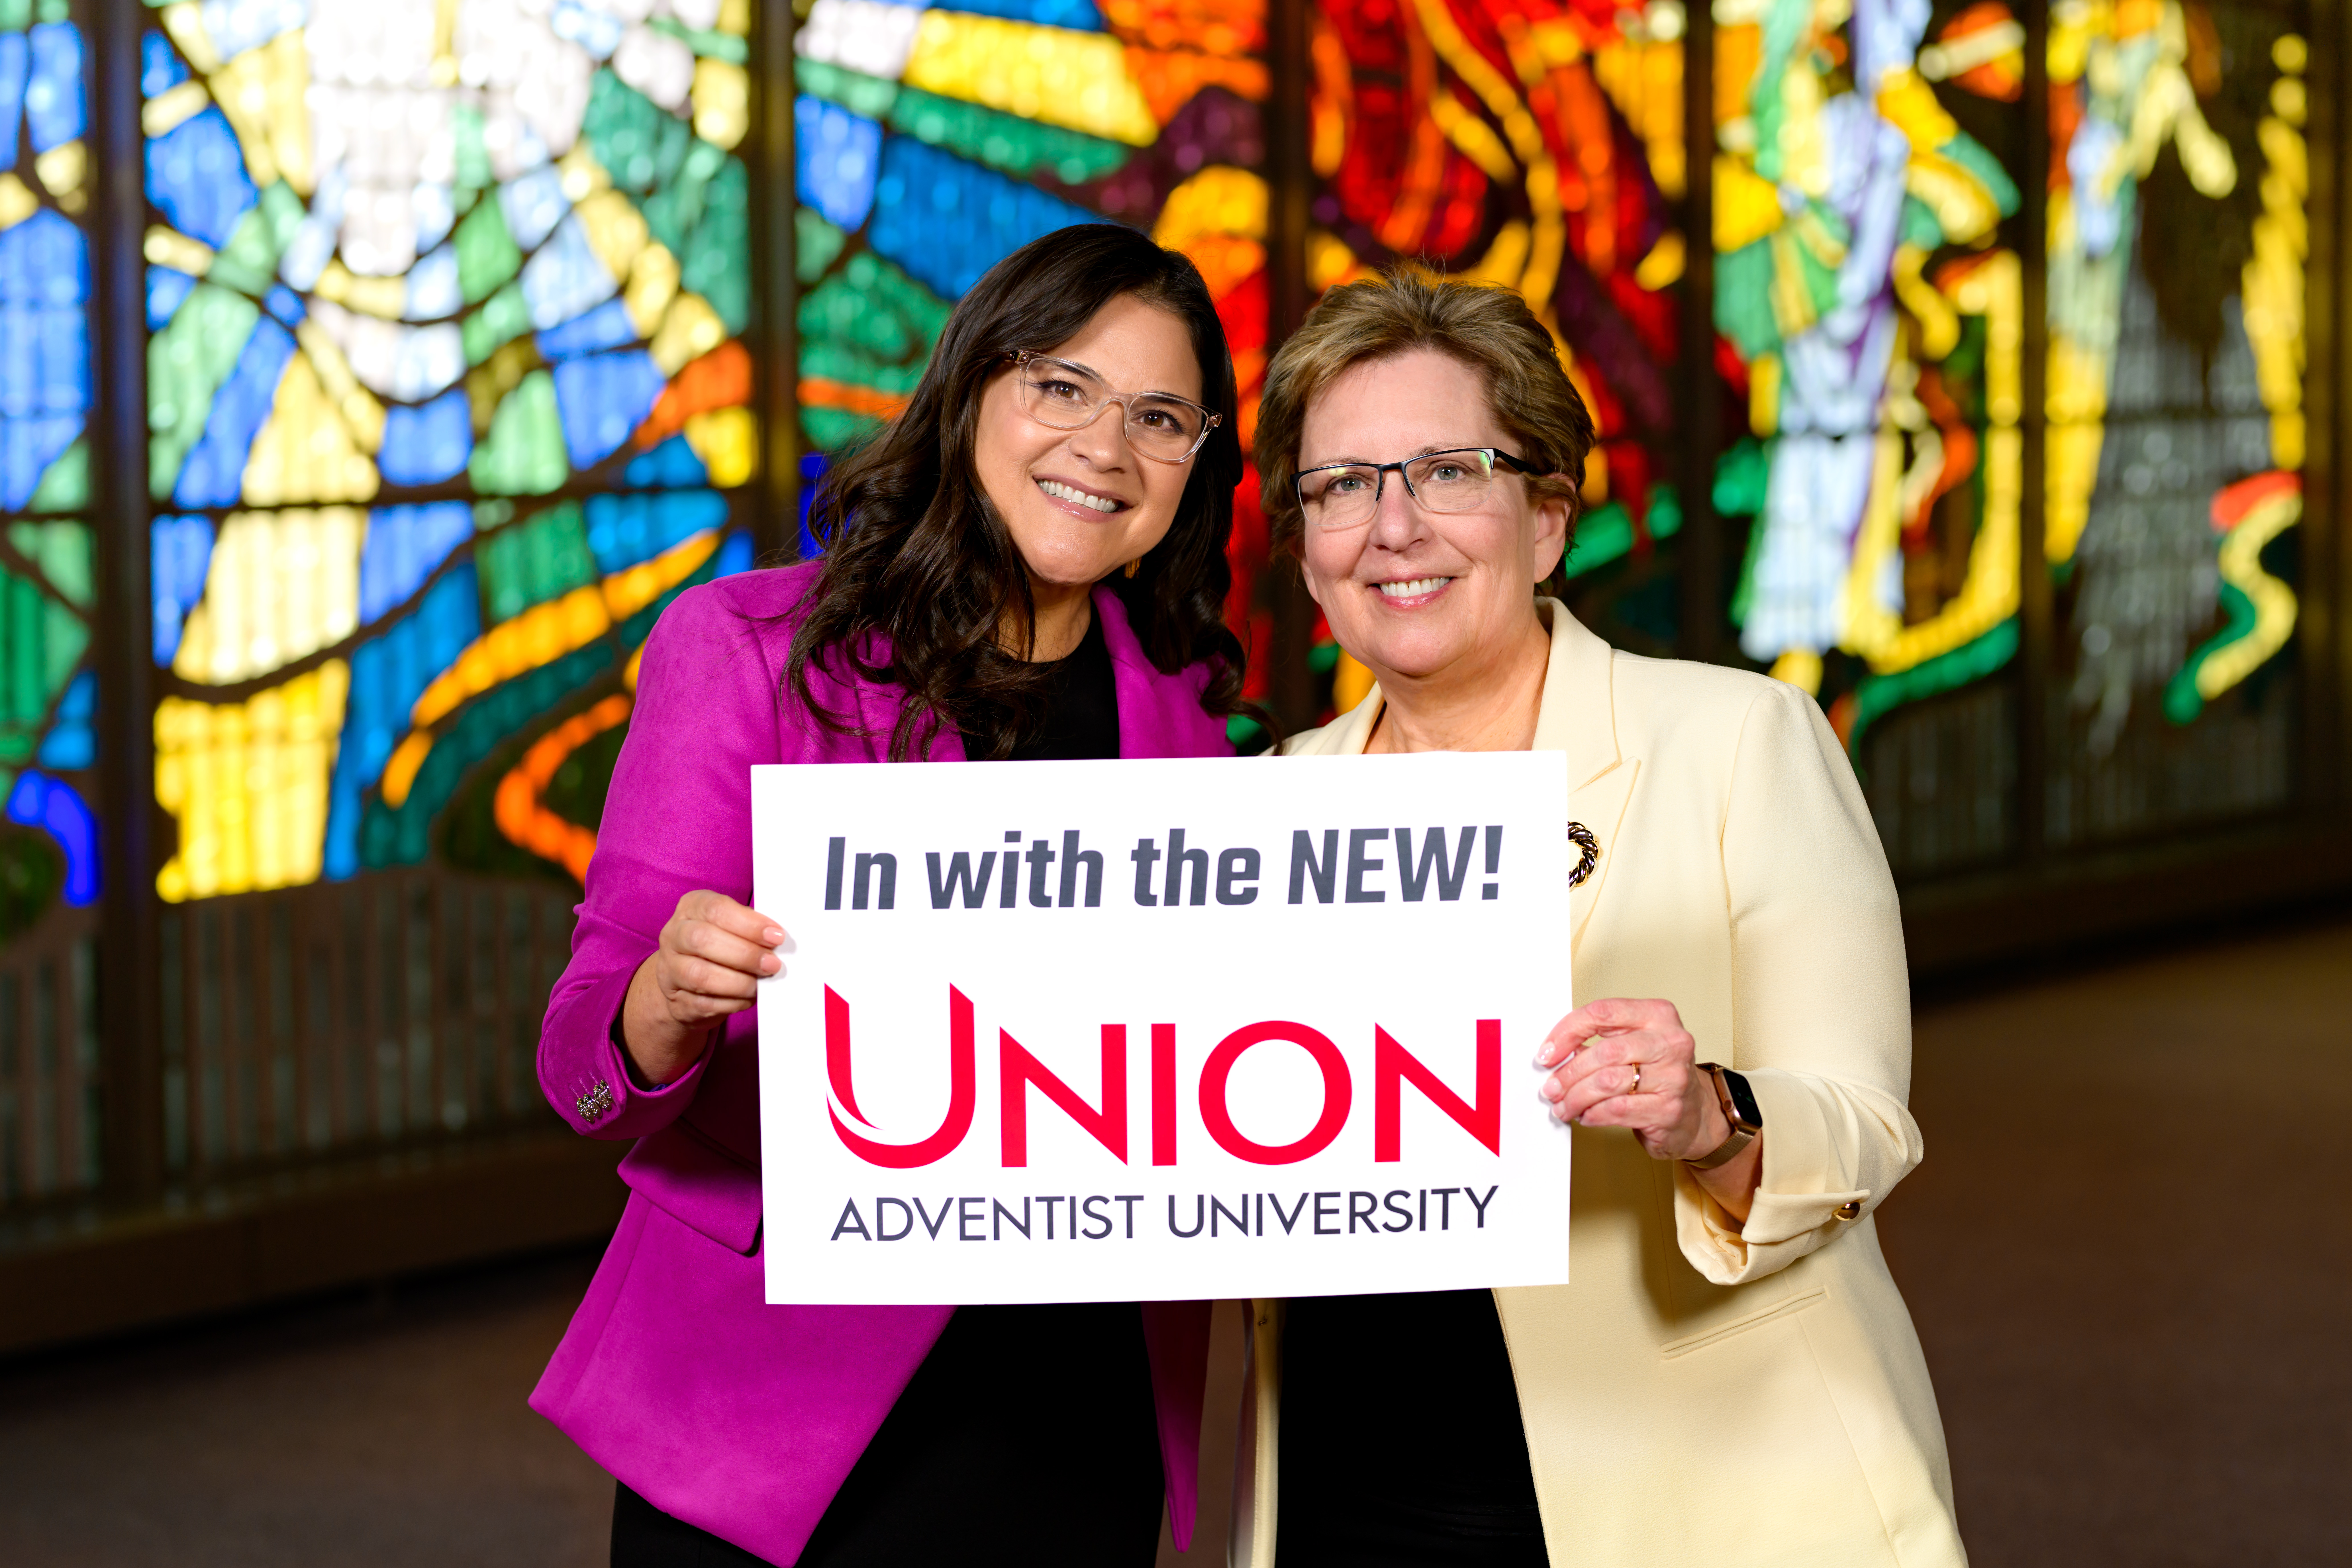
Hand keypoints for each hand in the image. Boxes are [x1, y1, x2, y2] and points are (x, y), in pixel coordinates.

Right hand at [620, 891, 785, 1086]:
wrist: (686, 983)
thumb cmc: (718, 947)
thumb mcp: (730, 927)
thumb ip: (750, 928)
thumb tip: (778, 939)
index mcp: (691, 908)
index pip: (716, 909)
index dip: (749, 924)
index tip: (776, 936)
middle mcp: (674, 935)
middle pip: (703, 940)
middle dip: (745, 954)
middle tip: (772, 964)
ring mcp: (670, 969)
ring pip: (700, 976)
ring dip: (738, 982)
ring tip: (760, 984)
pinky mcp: (676, 1000)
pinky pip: (704, 1003)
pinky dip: (732, 1002)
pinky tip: (748, 998)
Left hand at [1534, 998, 1720, 1154]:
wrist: (1696, 1114)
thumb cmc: (1658, 1074)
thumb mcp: (1635, 1044)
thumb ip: (1602, 1040)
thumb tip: (1555, 1054)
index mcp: (1658, 1015)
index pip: (1603, 1012)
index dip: (1567, 1032)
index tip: (1547, 1053)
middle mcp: (1671, 1042)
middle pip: (1604, 1052)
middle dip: (1568, 1073)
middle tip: (1551, 1088)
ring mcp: (1674, 1077)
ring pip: (1607, 1083)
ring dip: (1575, 1097)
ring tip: (1563, 1106)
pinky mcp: (1669, 1110)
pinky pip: (1617, 1110)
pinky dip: (1592, 1114)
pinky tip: (1585, 1115)